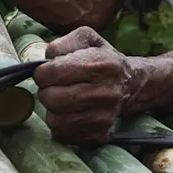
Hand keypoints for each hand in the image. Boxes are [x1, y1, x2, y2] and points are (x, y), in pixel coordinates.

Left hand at [33, 26, 131, 144]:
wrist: (129, 84)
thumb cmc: (102, 58)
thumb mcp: (87, 38)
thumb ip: (63, 42)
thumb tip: (46, 60)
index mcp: (102, 64)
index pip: (53, 73)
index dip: (42, 72)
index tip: (47, 71)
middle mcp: (106, 92)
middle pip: (51, 98)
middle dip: (46, 90)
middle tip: (55, 86)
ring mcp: (104, 117)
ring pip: (54, 119)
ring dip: (53, 109)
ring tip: (64, 98)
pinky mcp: (99, 135)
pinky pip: (61, 134)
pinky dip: (60, 123)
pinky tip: (71, 112)